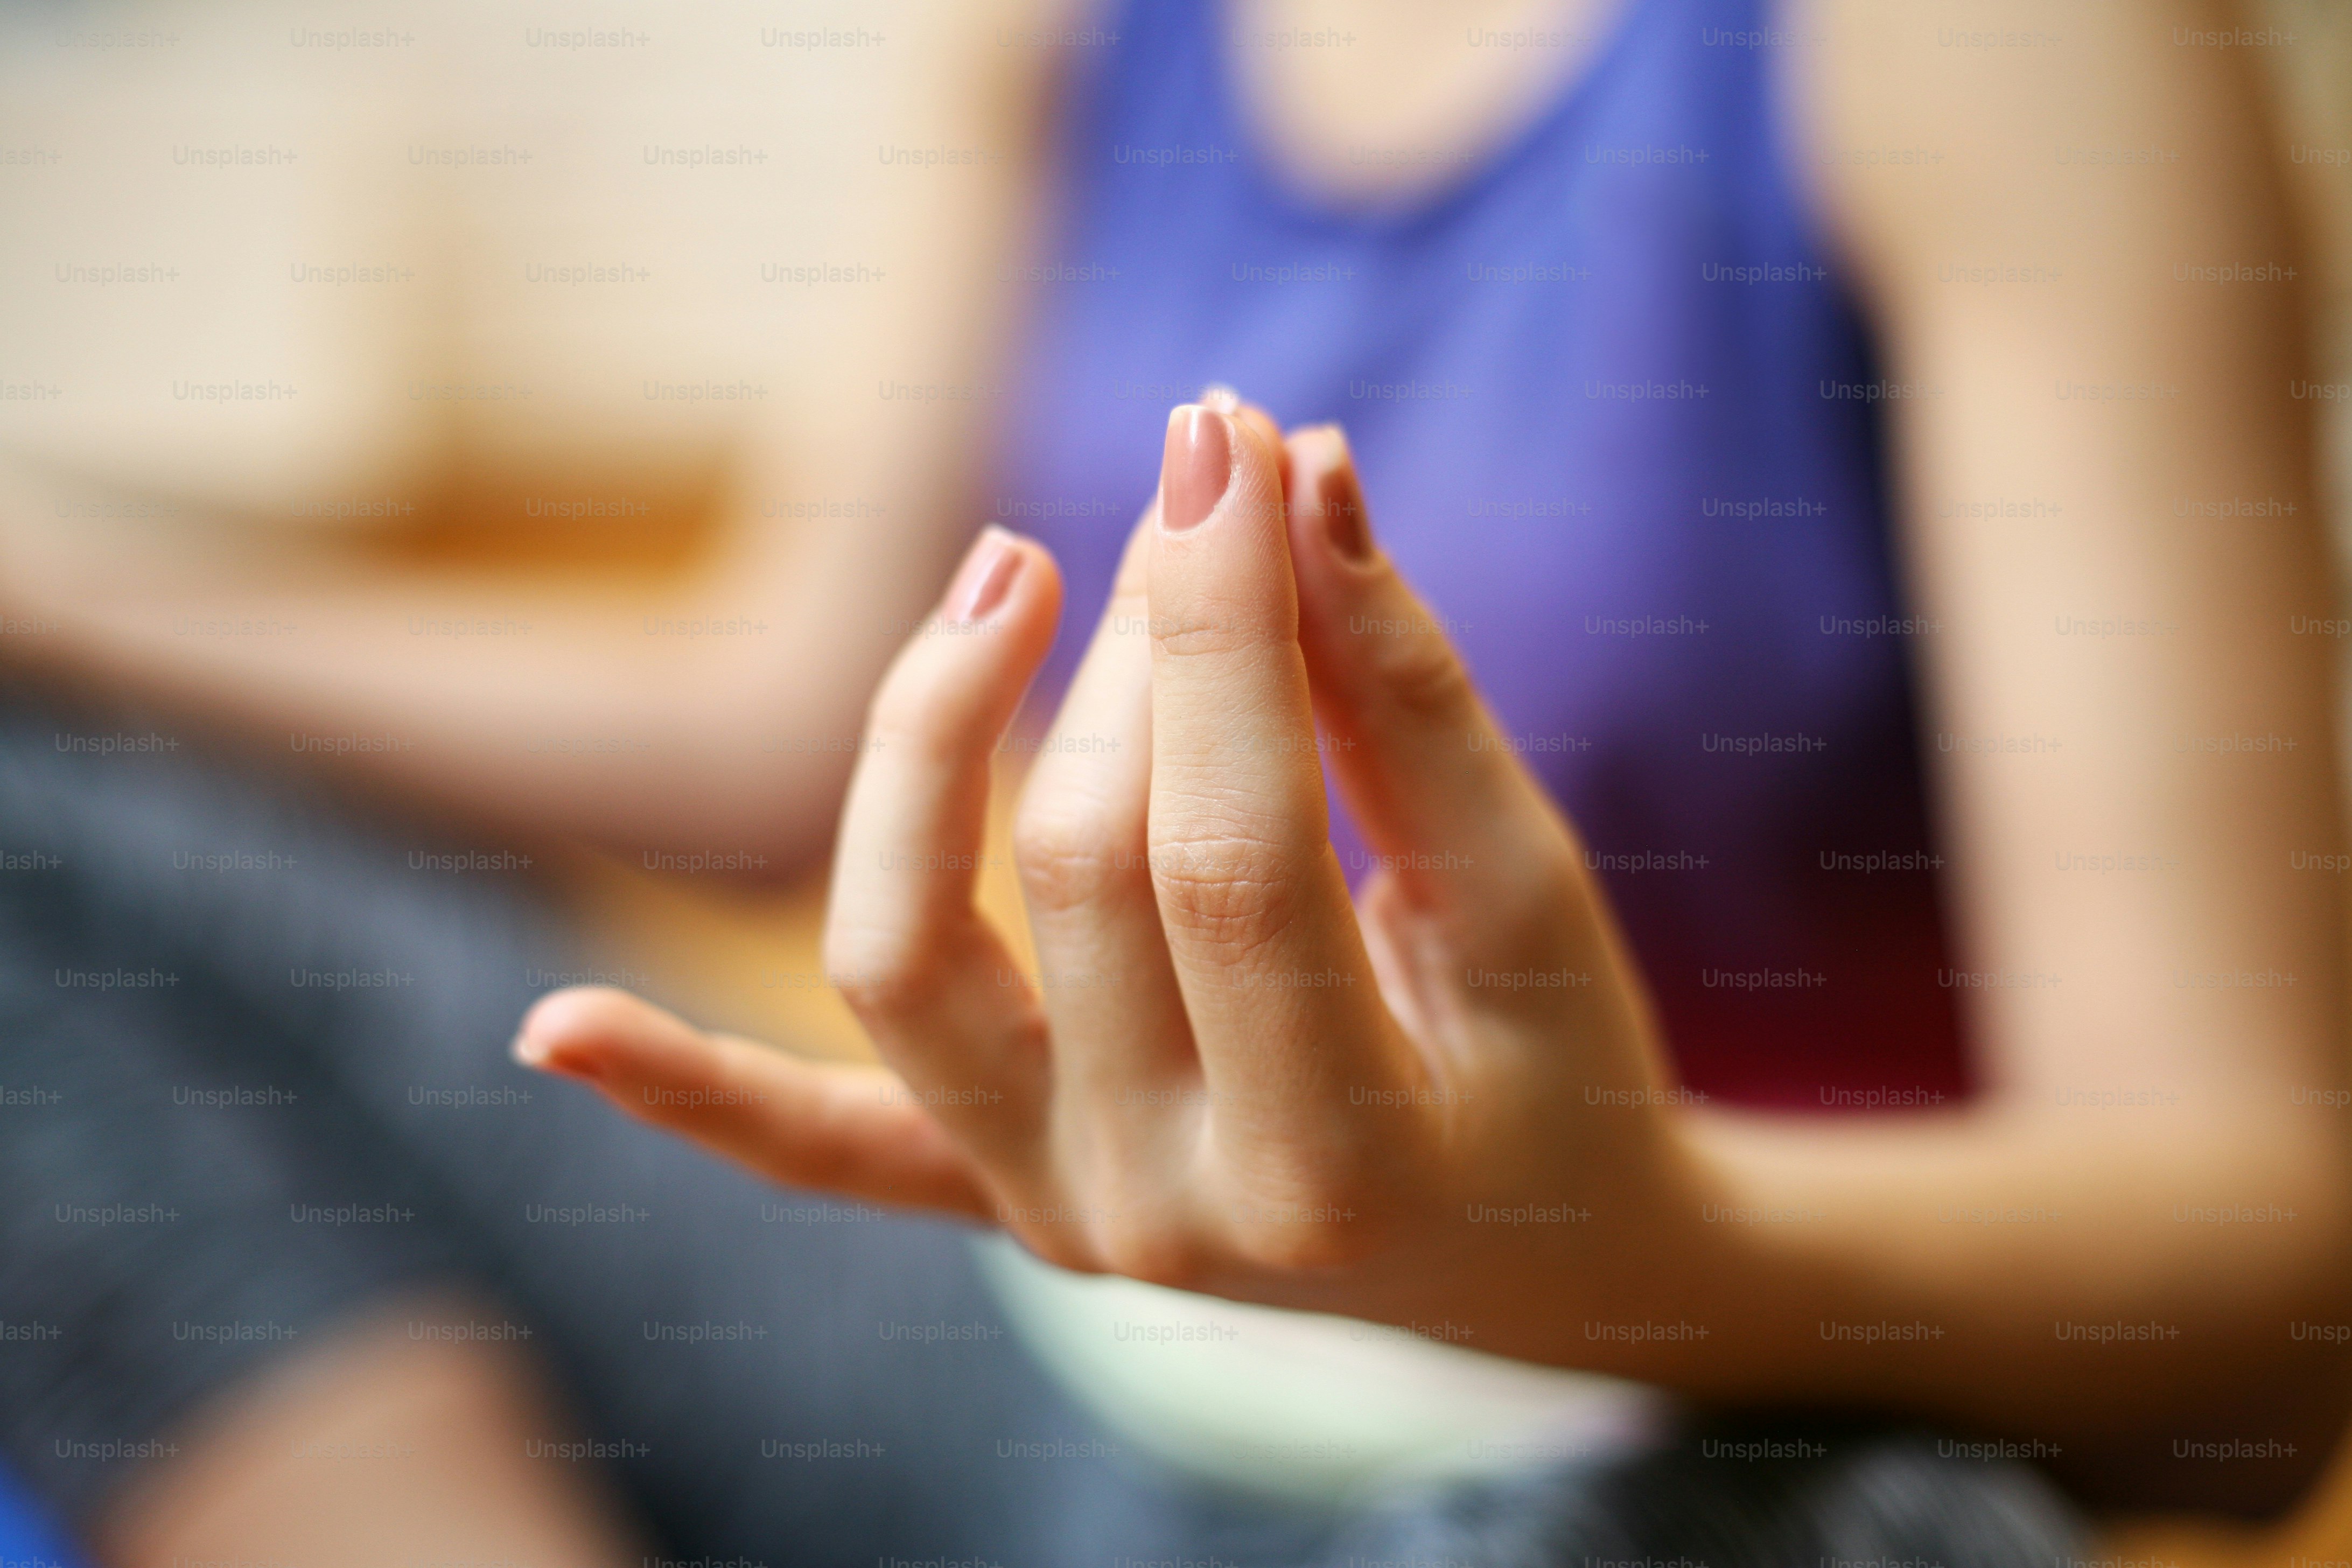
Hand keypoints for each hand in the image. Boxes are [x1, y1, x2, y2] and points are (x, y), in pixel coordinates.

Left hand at [516, 397, 1708, 1362]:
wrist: (1529, 1251)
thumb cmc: (1555, 1062)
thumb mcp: (1526, 895)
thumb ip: (1410, 701)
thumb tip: (1302, 477)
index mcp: (1332, 1162)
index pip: (1229, 846)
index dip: (1223, 624)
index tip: (1238, 439)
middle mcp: (1156, 1219)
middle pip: (1079, 867)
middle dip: (1139, 643)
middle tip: (1206, 480)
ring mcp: (1053, 1219)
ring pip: (913, 953)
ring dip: (935, 743)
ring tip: (1012, 576)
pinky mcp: (994, 1198)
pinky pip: (826, 1151)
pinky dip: (697, 1092)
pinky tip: (555, 1030)